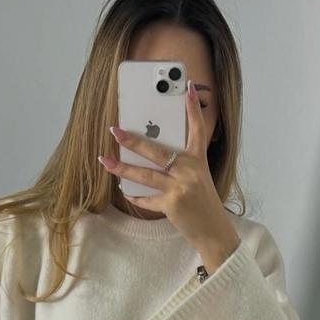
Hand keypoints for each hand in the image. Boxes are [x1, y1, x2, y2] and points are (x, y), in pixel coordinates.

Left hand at [99, 79, 237, 254]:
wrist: (214, 231)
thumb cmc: (204, 203)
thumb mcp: (198, 178)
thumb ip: (180, 165)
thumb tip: (154, 155)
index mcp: (198, 161)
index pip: (197, 129)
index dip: (193, 108)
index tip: (189, 87)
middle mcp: (190, 171)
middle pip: (157, 151)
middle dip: (133, 140)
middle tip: (115, 130)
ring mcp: (181, 188)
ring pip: (145, 174)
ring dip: (122, 168)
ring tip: (106, 161)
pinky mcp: (172, 204)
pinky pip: (147, 198)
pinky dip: (135, 196)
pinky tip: (125, 191)